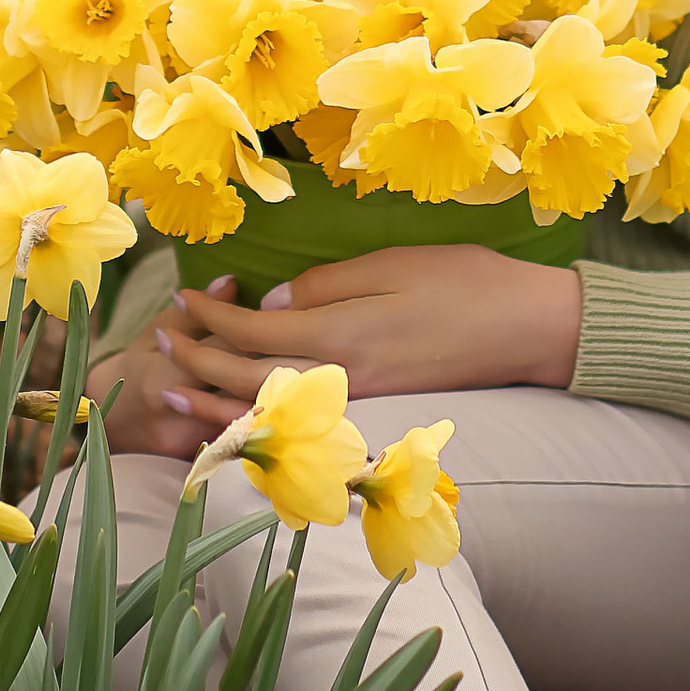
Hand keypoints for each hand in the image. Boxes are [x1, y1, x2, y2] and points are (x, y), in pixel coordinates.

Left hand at [96, 246, 582, 454]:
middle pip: (248, 378)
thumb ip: (327, 286)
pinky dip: (259, 423)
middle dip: (196, 363)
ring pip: (268, 412)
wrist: (532, 330)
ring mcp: (359, 404)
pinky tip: (237, 416)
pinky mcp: (376, 413)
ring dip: (213, 403)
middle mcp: (343, 379)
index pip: (253, 333)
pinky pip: (300, 426)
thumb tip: (270, 305)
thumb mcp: (395, 264)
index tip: (179, 299)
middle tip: (158, 344)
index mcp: (342, 334)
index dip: (209, 319)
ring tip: (171, 392)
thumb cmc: (469, 283)